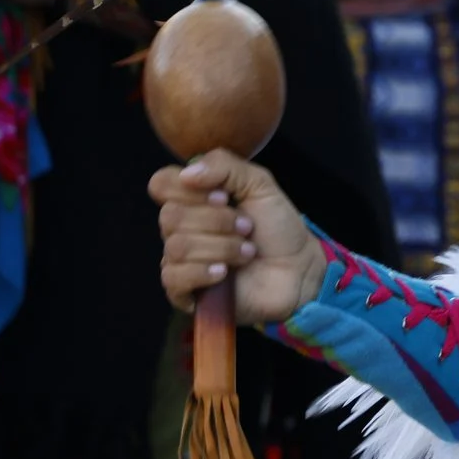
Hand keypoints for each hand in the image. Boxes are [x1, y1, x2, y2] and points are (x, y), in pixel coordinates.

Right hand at [151, 149, 322, 323]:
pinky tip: (225, 273)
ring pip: (177, 246)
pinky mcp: (184, 291)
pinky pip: (173, 277)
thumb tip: (187, 173)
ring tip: (248, 251)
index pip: (161, 184)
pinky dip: (203, 272)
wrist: (298, 269)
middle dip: (216, 221)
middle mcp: (180, 228)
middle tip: (247, 227)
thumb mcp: (260, 184)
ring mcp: (180, 260)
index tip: (225, 197)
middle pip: (169, 216)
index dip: (188, 189)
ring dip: (221, 247)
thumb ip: (225, 166)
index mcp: (192, 199)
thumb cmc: (277, 227)